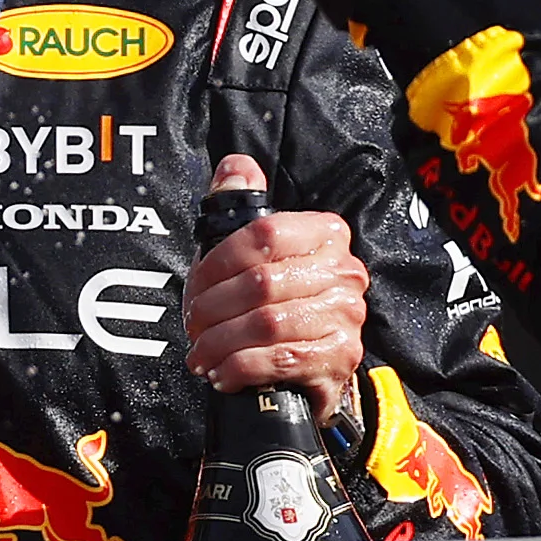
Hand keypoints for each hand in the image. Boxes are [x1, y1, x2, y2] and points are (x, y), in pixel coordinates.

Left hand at [183, 153, 369, 426]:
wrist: (315, 365)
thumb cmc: (281, 302)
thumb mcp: (257, 252)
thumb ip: (241, 206)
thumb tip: (235, 166)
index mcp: (326, 234)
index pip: (265, 235)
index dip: (218, 263)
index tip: (194, 288)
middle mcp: (344, 272)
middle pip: (261, 284)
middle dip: (213, 310)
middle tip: (193, 327)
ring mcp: (347, 316)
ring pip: (267, 324)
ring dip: (222, 343)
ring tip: (202, 354)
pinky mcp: (341, 356)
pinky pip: (282, 359)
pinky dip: (242, 367)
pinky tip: (224, 373)